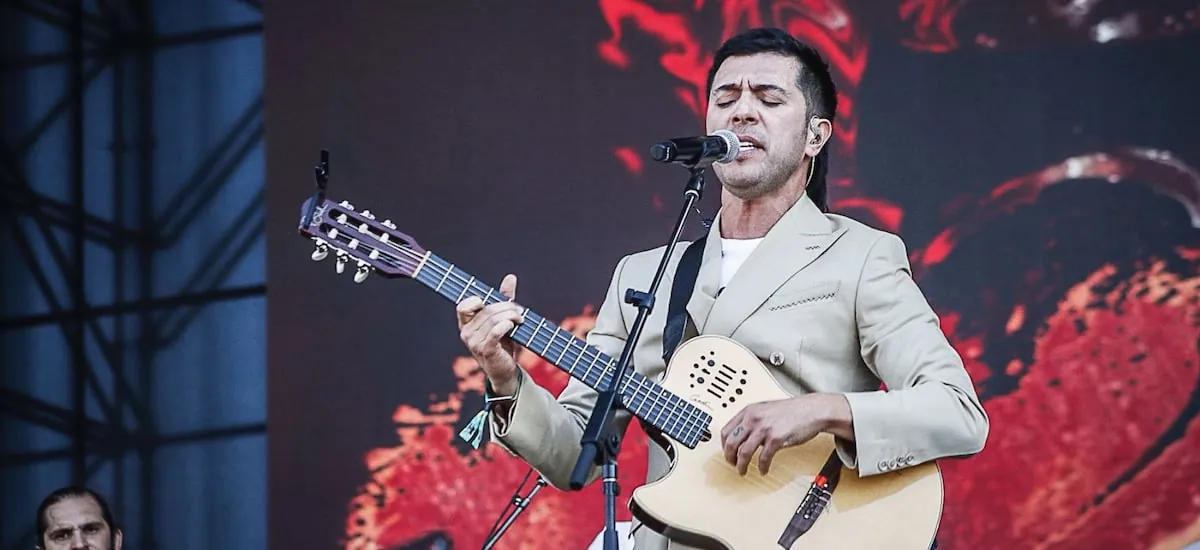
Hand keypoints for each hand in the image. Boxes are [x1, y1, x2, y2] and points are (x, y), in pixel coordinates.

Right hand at [456, 274, 523, 394]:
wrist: (505, 370)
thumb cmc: (503, 344)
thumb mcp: (502, 320)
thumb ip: (504, 299)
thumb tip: (510, 277)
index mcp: (466, 324)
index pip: (463, 305)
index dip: (477, 301)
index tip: (492, 304)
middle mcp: (467, 333)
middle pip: (487, 310)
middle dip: (507, 308)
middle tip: (520, 313)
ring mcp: (474, 343)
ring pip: (494, 319)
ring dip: (512, 316)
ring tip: (520, 320)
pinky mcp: (486, 350)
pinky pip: (496, 331)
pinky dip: (507, 325)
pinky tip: (514, 326)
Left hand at [719, 396, 829, 475]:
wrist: (812, 410)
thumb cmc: (792, 411)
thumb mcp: (766, 409)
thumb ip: (752, 420)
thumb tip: (742, 435)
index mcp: (749, 411)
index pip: (726, 430)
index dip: (724, 446)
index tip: (727, 453)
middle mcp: (753, 418)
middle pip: (731, 442)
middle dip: (729, 457)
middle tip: (733, 465)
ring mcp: (764, 428)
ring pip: (743, 452)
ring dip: (742, 465)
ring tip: (743, 471)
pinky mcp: (776, 438)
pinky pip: (763, 458)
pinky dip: (762, 467)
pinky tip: (763, 470)